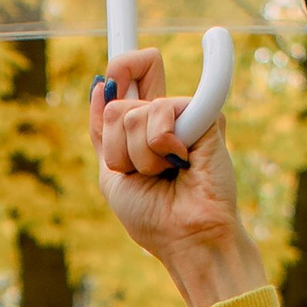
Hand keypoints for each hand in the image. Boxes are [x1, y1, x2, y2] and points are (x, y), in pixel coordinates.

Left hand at [90, 49, 265, 306]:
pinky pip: (161, 111)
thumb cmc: (152, 217)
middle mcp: (166, 117)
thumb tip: (102, 84)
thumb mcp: (112, 173)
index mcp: (145, 128)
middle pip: (118, 102)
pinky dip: (160, 144)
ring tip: (165, 174)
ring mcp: (186, 115)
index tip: (113, 74)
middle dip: (118, 148)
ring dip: (139, 156)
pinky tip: (181, 162)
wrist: (186, 239)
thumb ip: (103, 130)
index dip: (122, 68)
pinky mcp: (204, 116)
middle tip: (144, 172)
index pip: (129, 78)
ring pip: (132, 114)